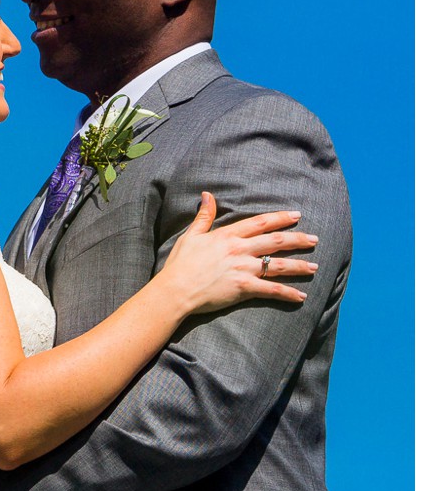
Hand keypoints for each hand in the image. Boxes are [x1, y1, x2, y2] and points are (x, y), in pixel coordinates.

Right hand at [160, 192, 318, 314]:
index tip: (296, 216)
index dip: (280, 218)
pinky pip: (272, 290)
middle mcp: (239, 250)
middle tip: (315, 239)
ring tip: (315, 266)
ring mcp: (243, 268)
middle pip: (276, 241)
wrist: (175, 289)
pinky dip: (288, 293)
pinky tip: (301, 296)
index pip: (260, 223)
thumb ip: (204, 216)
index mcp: (227, 236)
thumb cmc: (180, 263)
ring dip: (299, 265)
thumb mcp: (191, 235)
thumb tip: (208, 194)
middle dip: (298, 239)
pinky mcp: (244, 288)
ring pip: (279, 265)